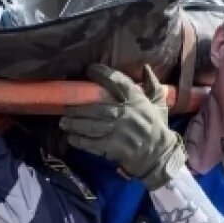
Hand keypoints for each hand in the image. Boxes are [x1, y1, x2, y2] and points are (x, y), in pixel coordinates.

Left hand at [60, 64, 184, 189]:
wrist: (160, 155)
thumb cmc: (157, 128)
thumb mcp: (159, 105)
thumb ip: (152, 86)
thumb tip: (145, 67)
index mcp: (137, 101)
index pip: (118, 82)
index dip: (103, 74)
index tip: (89, 69)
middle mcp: (127, 114)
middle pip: (97, 107)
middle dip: (79, 107)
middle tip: (65, 106)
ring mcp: (119, 132)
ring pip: (91, 125)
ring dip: (75, 124)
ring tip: (63, 122)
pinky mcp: (113, 147)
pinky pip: (92, 143)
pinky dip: (80, 141)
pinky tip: (71, 138)